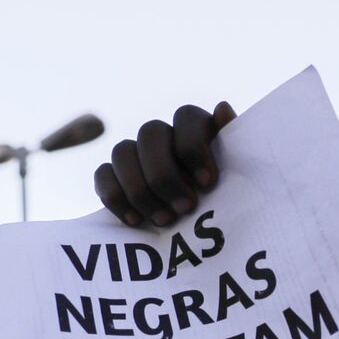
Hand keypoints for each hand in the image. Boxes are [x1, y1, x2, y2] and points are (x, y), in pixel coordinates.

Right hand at [94, 101, 236, 227]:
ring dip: (141, 189)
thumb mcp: (236, 176)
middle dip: (165, 174)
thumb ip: (233, 146)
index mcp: (193, 127)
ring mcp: (134, 152)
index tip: (207, 183)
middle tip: (185, 209)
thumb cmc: (223, 199)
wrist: (198, 231)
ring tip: (164, 221)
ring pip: (122, 151)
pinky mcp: (112, 175)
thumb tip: (222, 108)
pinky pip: (102, 174)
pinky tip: (135, 221)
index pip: (186, 117)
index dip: (194, 148)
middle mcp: (162, 134)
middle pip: (149, 132)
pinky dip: (116, 197)